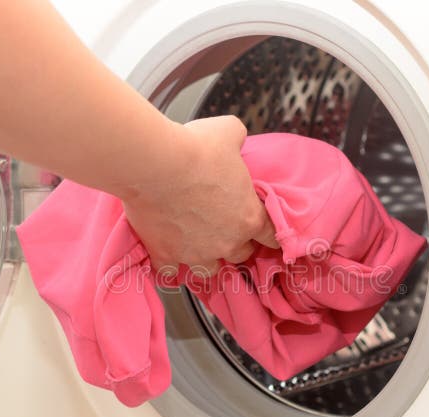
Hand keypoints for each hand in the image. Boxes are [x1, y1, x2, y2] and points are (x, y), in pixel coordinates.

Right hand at [122, 116, 277, 276]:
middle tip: (225, 230)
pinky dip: (168, 265)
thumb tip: (235, 136)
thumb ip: (237, 139)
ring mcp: (196, 253)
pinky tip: (165, 254)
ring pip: (210, 270)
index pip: (272, 237)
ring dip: (207, 260)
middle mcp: (226, 241)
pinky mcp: (166, 255)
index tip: (264, 232)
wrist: (156, 164)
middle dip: (236, 244)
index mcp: (248, 216)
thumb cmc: (195, 148)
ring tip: (198, 247)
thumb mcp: (228, 132)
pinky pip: (170, 272)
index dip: (268, 233)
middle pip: (241, 255)